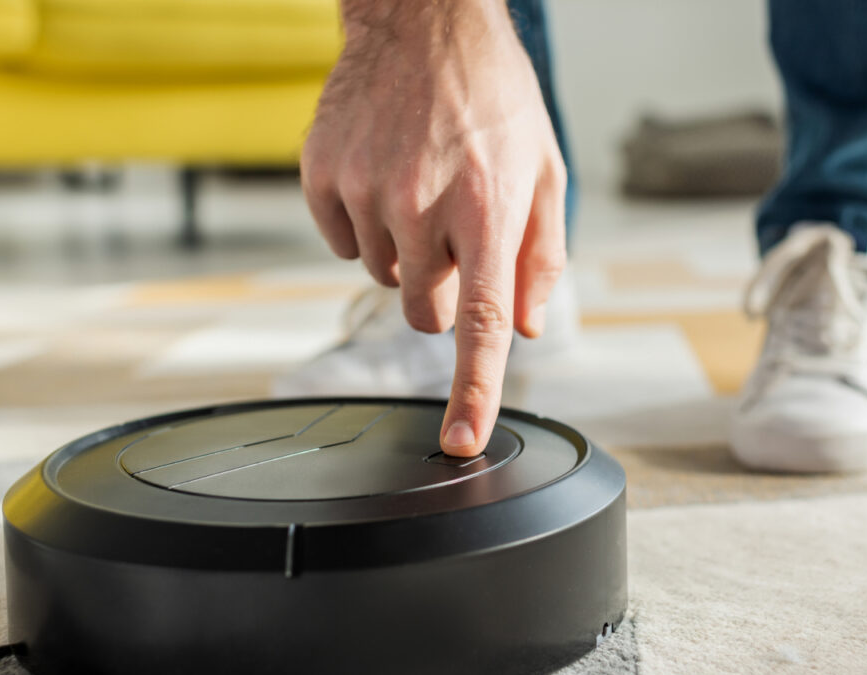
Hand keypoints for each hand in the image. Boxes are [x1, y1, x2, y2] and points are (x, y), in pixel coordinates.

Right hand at [301, 0, 566, 455]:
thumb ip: (540, 257)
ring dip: (406, 253)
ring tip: (422, 187)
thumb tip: (524, 328)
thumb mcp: (543, 172)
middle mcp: (422, 206)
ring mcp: (366, 192)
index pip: (480, 323)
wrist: (422, 23)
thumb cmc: (493, 97)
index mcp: (487, 209)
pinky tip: (385, 177)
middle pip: (425, 313)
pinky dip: (364, 226)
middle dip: (443, 292)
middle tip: (454, 234)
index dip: (472, 391)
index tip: (459, 440)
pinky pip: (342, 243)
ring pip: (384, 279)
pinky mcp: (323, 178)